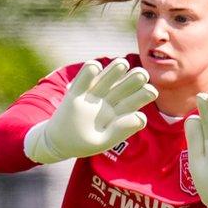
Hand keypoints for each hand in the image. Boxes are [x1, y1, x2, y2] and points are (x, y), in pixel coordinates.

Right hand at [25, 58, 157, 163]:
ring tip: (123, 64)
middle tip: (143, 74)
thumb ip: (121, 131)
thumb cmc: (81, 144)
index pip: (132, 102)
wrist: (56, 143)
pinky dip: (87, 73)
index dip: (142, 95)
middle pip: (122, 88)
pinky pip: (81, 81)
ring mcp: (90, 96)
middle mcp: (106, 101)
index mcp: (117, 113)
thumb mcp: (101, 142)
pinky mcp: (74, 93)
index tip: (151, 91)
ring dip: (113, 71)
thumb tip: (142, 116)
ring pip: (104, 80)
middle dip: (132, 80)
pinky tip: (94, 66)